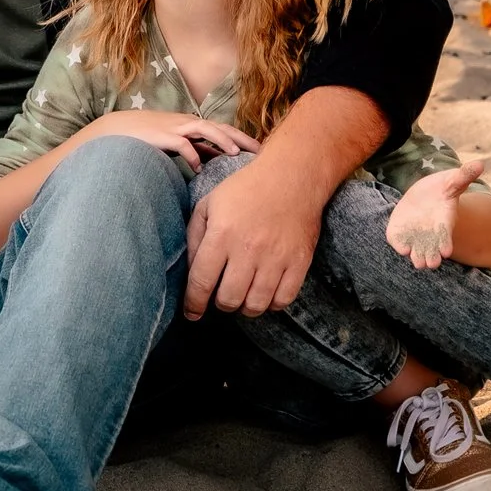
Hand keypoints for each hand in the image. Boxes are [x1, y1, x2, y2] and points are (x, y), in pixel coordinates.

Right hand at [78, 109, 259, 170]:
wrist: (113, 130)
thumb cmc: (144, 138)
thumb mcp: (173, 143)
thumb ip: (193, 150)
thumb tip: (212, 163)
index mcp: (190, 125)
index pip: (222, 131)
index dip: (241, 140)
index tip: (259, 152)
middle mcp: (186, 123)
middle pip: (220, 127)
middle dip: (241, 139)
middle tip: (261, 152)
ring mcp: (174, 128)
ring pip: (205, 129)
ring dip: (223, 141)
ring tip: (237, 155)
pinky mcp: (161, 136)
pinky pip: (182, 144)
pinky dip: (192, 155)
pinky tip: (199, 169)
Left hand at [183, 151, 324, 319]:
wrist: (291, 177)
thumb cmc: (244, 190)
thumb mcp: (209, 205)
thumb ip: (195, 239)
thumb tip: (192, 273)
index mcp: (222, 234)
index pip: (201, 282)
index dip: (193, 303)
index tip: (191, 313)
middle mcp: (248, 249)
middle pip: (229, 300)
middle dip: (220, 304)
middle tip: (221, 295)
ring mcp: (276, 257)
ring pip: (255, 305)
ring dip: (245, 306)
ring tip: (242, 294)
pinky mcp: (299, 262)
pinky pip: (283, 300)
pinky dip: (271, 304)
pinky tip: (264, 292)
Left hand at [386, 161, 481, 269]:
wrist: (423, 194)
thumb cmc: (442, 188)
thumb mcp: (452, 180)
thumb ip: (464, 175)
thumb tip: (480, 163)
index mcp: (444, 222)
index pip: (446, 236)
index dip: (446, 242)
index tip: (446, 251)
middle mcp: (430, 233)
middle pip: (432, 250)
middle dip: (431, 257)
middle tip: (430, 263)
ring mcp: (414, 234)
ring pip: (416, 251)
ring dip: (416, 256)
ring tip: (418, 262)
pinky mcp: (400, 232)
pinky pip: (398, 241)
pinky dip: (399, 245)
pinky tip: (401, 247)